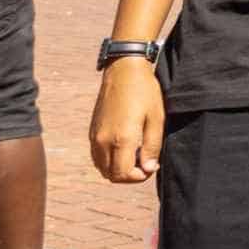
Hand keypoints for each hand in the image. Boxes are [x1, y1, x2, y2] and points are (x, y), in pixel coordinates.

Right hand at [89, 59, 164, 183]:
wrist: (124, 71)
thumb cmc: (145, 92)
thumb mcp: (156, 119)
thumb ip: (152, 147)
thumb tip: (148, 169)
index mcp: (120, 139)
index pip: (123, 175)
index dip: (139, 177)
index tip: (151, 166)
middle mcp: (103, 141)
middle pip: (111, 175)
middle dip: (129, 175)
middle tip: (146, 162)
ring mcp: (94, 137)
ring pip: (102, 168)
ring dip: (118, 168)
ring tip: (137, 153)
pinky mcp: (92, 132)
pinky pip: (97, 156)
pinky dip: (110, 160)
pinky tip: (125, 146)